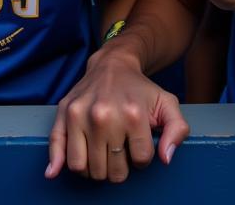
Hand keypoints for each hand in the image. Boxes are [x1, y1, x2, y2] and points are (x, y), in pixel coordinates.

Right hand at [47, 48, 187, 182]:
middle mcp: (104, 115)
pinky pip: (57, 149)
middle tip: (120, 148)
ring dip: (96, 168)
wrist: (113, 63)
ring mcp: (81, 115)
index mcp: (133, 114)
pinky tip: (58, 169)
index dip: (142, 157)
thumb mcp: (167, 103)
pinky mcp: (64, 113)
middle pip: (112, 171)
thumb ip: (177, 130)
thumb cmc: (140, 89)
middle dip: (119, 166)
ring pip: (86, 169)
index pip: (140, 161)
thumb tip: (165, 158)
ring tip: (102, 152)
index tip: (138, 143)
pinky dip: (58, 163)